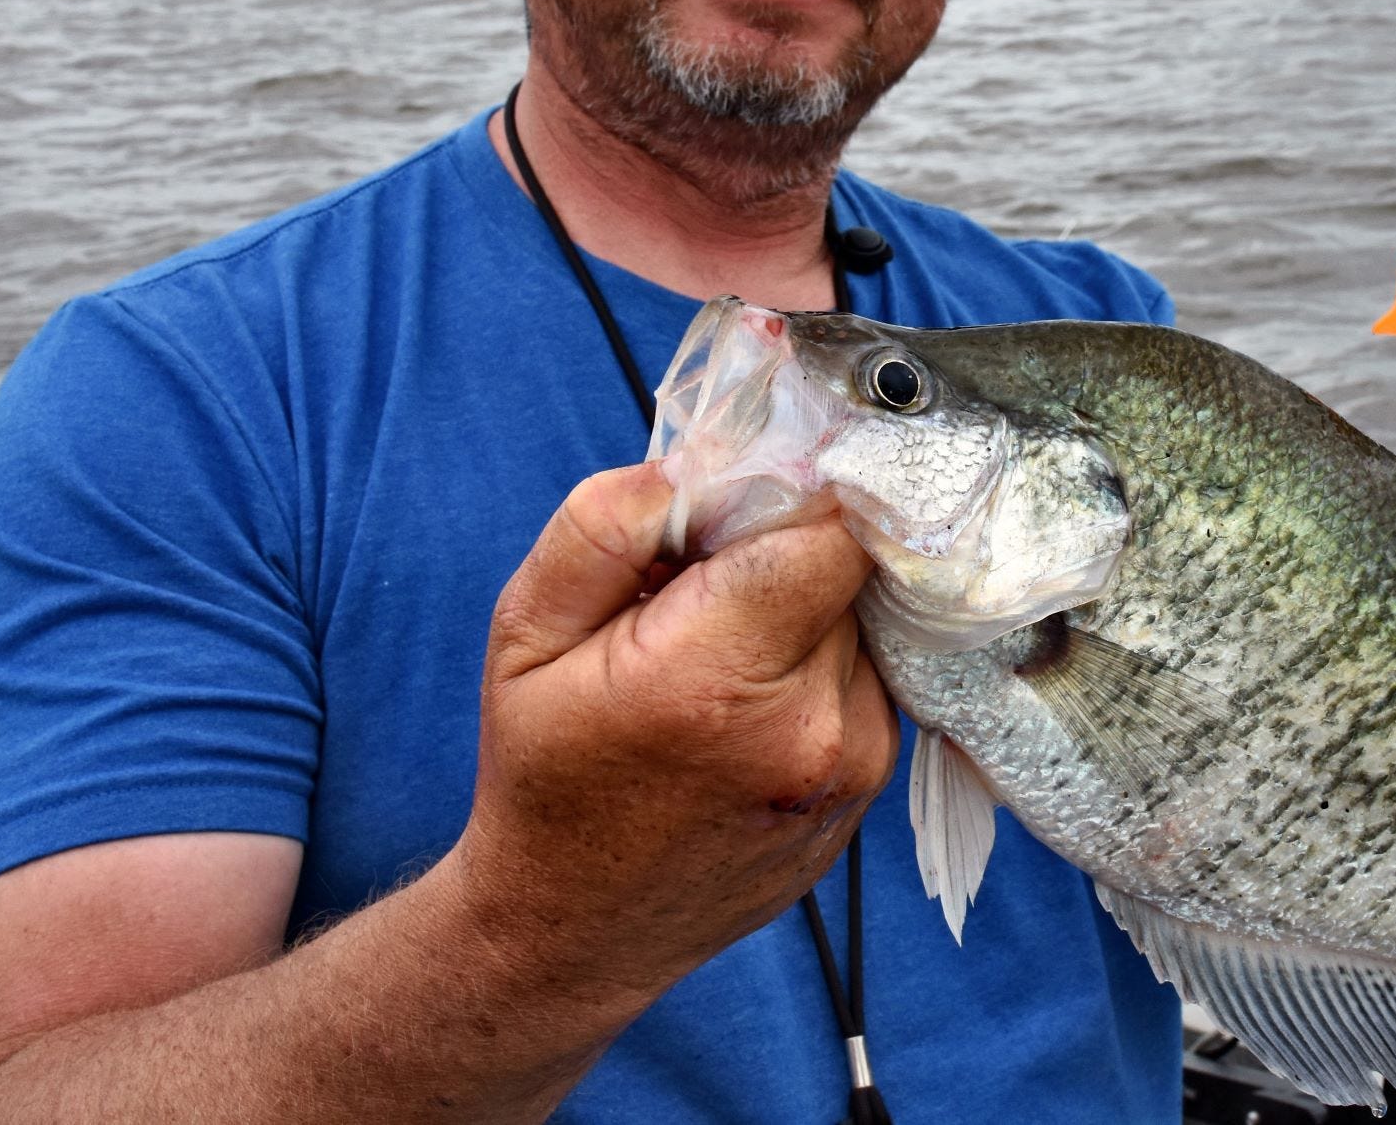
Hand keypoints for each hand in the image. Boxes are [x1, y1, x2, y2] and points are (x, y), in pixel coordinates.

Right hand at [454, 461, 898, 1005]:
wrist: (574, 930)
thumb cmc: (545, 776)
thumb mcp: (525, 634)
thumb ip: (603, 529)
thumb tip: (697, 465)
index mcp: (716, 678)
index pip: (830, 534)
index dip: (793, 497)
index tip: (742, 503)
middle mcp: (809, 726)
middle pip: (847, 571)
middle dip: (787, 556)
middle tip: (708, 587)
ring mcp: (851, 766)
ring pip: (863, 622)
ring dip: (807, 614)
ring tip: (722, 654)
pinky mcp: (869, 788)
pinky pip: (868, 678)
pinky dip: (820, 667)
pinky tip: (749, 701)